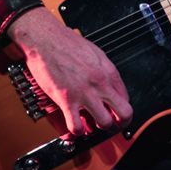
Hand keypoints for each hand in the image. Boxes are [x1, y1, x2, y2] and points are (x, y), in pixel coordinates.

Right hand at [5, 9, 131, 139]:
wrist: (44, 38)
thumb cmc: (66, 43)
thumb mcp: (94, 53)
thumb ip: (103, 71)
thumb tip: (109, 85)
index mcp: (108, 71)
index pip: (126, 98)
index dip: (121, 109)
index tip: (115, 112)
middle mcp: (100, 83)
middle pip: (124, 114)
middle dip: (119, 123)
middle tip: (111, 124)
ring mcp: (84, 93)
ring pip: (104, 122)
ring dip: (98, 127)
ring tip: (90, 124)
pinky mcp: (66, 100)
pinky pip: (76, 126)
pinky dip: (76, 131)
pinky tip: (74, 125)